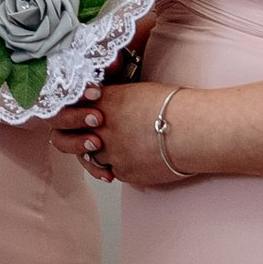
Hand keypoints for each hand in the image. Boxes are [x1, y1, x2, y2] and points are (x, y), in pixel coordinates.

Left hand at [46, 81, 195, 188]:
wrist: (194, 131)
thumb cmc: (174, 106)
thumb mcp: (137, 91)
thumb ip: (113, 99)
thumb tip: (103, 103)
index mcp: (102, 104)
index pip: (69, 110)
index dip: (73, 114)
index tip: (82, 116)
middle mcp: (100, 129)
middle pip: (69, 138)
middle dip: (76, 138)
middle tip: (89, 136)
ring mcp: (110, 153)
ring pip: (90, 157)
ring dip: (99, 153)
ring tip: (115, 148)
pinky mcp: (124, 172)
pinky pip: (112, 172)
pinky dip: (119, 167)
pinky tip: (134, 160)